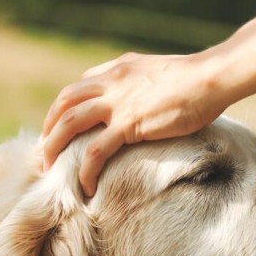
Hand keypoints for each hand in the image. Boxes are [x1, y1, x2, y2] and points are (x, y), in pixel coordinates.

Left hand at [42, 52, 226, 195]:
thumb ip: (138, 81)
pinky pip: (95, 151)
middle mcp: (111, 82)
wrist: (211, 78)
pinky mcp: (128, 124)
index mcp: (117, 70)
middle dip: (49, 129)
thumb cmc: (195, 78)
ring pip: (69, 124)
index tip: (60, 131)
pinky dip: (85, 170)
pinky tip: (85, 185)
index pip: (78, 87)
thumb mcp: (157, 71)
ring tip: (51, 171)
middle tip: (45, 153)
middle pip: (64, 103)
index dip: (64, 110)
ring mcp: (117, 103)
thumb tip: (137, 98)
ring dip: (54, 148)